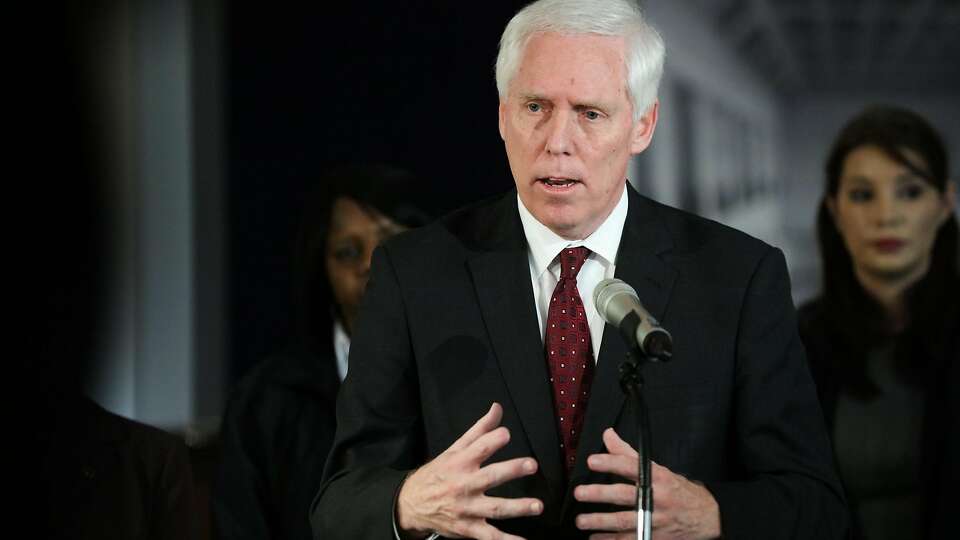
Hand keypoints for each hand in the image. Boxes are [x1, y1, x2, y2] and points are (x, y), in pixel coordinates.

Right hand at [396, 402, 543, 539]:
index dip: (493, 440)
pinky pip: (489, 536)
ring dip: (517, 507)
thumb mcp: (454, 449)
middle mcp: (463, 485)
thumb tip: (498, 408)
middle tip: (531, 465)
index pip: (478, 449)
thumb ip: (479, 430)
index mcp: (460, 463)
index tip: (507, 434)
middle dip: (511, 471)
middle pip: (489, 477)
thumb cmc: (437, 473)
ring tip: (537, 506)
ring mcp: (467, 509)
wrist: (411, 504)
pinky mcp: (469, 528)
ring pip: (494, 508)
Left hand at [573, 428, 720, 539]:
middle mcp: (657, 498)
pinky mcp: (655, 536)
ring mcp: (656, 519)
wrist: (707, 516)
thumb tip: (608, 435)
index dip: (611, 462)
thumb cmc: (678, 490)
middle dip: (600, 494)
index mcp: (657, 477)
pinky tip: (595, 539)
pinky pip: (630, 539)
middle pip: (625, 495)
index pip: (631, 466)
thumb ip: (629, 454)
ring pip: (625, 521)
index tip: (592, 461)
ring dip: (600, 522)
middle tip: (580, 493)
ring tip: (581, 521)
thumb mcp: (658, 469)